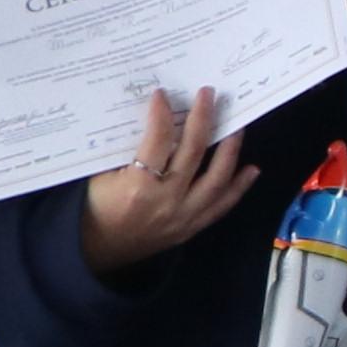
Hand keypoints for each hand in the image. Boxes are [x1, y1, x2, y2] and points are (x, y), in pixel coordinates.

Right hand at [74, 85, 256, 279]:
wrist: (96, 252)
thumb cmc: (94, 208)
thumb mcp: (101, 176)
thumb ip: (127, 151)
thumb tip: (154, 119)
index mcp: (139, 185)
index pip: (158, 140)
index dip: (162, 113)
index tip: (163, 94)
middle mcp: (167, 200)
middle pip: (194, 151)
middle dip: (203, 118)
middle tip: (209, 94)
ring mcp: (183, 216)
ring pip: (217, 178)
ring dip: (230, 149)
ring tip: (237, 126)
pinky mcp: (191, 228)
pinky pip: (221, 206)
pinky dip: (238, 187)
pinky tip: (252, 169)